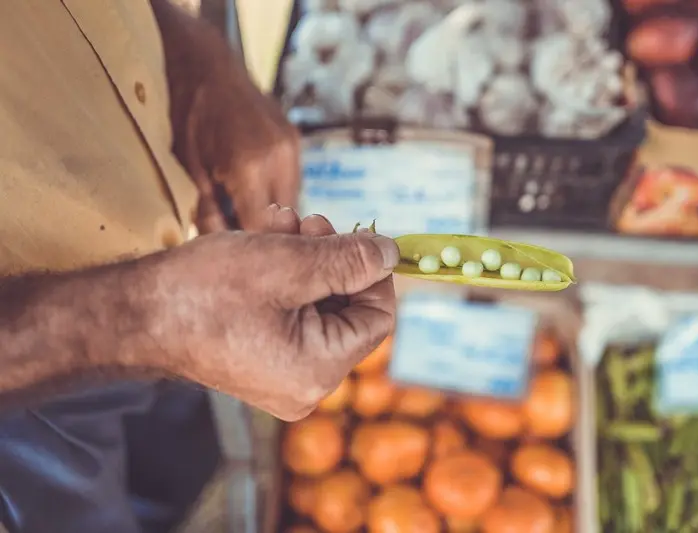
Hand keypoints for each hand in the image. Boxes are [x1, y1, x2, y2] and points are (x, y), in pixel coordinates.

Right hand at [146, 213, 397, 420]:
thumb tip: (391, 253)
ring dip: (307, 258)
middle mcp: (304, 384)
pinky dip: (287, 276)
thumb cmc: (204, 291)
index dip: (374, 273)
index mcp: (317, 370)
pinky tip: (269, 240)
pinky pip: (292, 315)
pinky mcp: (261, 360)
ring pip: (318, 306)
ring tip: (283, 223)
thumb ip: (349, 260)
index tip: (359, 236)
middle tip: (312, 221)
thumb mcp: (288, 263)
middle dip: (333, 258)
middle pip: (346, 310)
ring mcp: (281, 375)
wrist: (133, 313)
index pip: (377, 318)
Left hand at [183, 71, 299, 233]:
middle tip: (242, 243)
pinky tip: (256, 196)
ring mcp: (292, 149)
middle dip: (264, 235)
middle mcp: (279, 159)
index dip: (250, 249)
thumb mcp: (190, 168)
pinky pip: (292, 183)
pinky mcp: (295, 142)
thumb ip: (209, 211)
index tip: (238, 258)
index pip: (260, 228)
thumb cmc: (188, 116)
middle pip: (283, 220)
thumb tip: (220, 245)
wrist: (207, 67)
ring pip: (292, 204)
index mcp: (248, 167)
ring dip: (274, 216)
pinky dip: (277, 195)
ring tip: (246, 217)